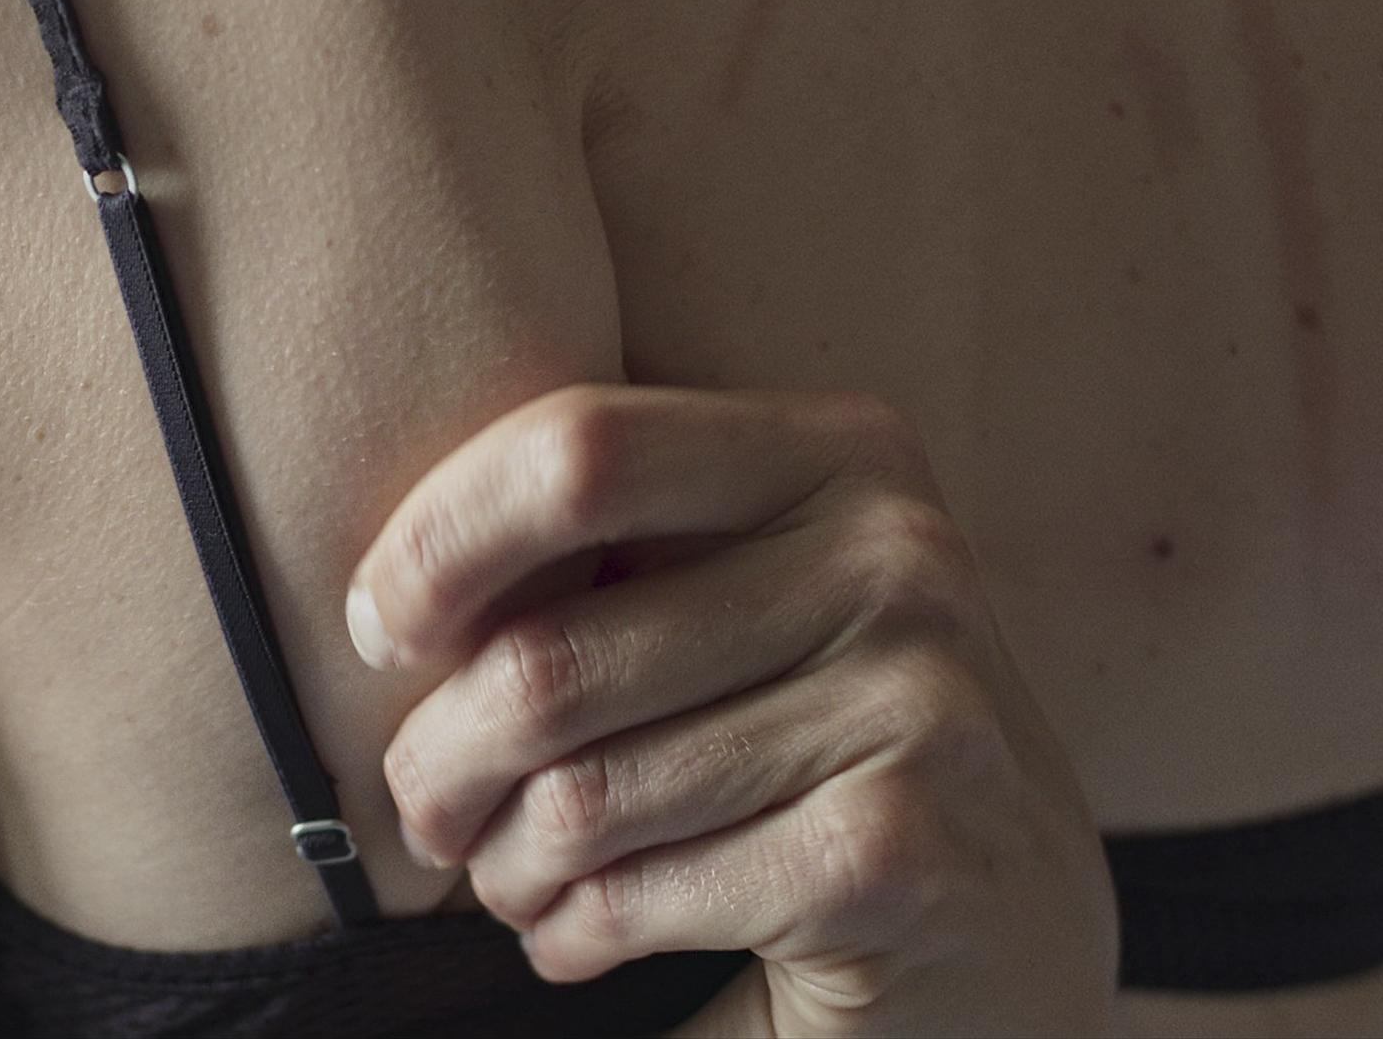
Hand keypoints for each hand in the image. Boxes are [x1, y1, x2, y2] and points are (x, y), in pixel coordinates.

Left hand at [347, 384, 1116, 1036]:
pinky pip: (639, 896)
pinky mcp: (901, 855)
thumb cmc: (807, 729)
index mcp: (840, 452)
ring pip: (579, 796)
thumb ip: (607, 550)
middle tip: (427, 813)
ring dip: (503, 864)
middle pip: (547, 659)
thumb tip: (379, 609)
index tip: (378, 635)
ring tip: (513, 875)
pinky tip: (584, 931)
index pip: (577, 451)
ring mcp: (918, 708)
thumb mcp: (736, 593)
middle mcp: (898, 559)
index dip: (436, 545)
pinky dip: (573, 930)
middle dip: (439, 763)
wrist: (1003, 911)